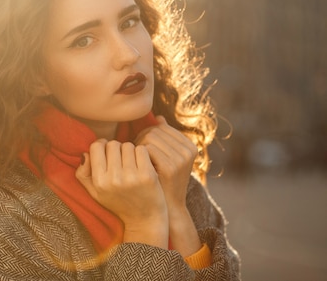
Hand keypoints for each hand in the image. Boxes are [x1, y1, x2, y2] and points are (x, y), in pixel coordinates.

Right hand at [76, 139, 167, 246]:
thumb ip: (83, 174)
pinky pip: (142, 150)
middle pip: (113, 144)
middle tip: (121, 159)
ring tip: (132, 163)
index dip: (102, 145)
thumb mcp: (95, 193)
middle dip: (117, 148)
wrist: (144, 220)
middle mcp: (113, 179)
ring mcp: (131, 177)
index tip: (108, 151)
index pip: (96, 147)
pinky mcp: (147, 175)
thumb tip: (84, 154)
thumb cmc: (118, 203)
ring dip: (130, 151)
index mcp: (99, 182)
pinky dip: (142, 153)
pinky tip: (142, 163)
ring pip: (128, 146)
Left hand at [135, 116, 201, 256]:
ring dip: (138, 148)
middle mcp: (188, 150)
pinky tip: (139, 167)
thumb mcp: (167, 158)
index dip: (147, 136)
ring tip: (138, 162)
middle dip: (141, 141)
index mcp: (189, 146)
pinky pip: (147, 149)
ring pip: (148, 138)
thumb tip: (158, 118)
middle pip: (154, 131)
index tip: (142, 150)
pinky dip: (139, 156)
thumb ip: (164, 139)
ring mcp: (181, 159)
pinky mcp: (170, 167)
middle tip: (136, 157)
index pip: (160, 127)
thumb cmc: (162, 181)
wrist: (166, 209)